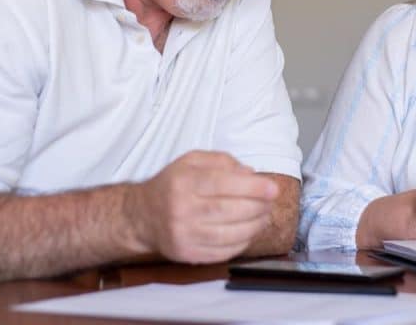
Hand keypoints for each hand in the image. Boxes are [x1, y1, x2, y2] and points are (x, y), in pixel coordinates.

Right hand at [123, 151, 277, 263]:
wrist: (143, 215)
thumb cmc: (173, 184)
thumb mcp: (192, 161)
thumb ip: (223, 161)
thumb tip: (251, 174)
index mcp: (182, 181)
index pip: (222, 184)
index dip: (251, 187)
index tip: (273, 189)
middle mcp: (180, 209)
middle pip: (228, 210)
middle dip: (257, 207)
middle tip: (270, 203)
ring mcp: (183, 235)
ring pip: (228, 234)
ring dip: (254, 226)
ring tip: (264, 216)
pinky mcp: (186, 254)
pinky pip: (222, 252)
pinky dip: (242, 242)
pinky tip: (249, 232)